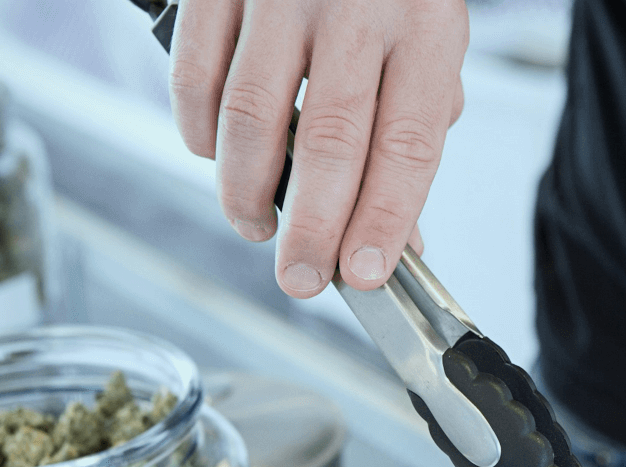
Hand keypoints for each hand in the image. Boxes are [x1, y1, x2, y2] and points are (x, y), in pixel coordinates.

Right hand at [168, 0, 466, 296]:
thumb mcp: (427, 43)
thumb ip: (412, 134)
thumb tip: (399, 238)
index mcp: (428, 26)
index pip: (408, 145)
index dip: (384, 219)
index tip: (364, 273)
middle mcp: (359, 6)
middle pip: (331, 143)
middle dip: (312, 230)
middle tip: (300, 279)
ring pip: (253, 117)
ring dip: (247, 192)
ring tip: (255, 227)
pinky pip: (196, 73)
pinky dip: (197, 132)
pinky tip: (213, 159)